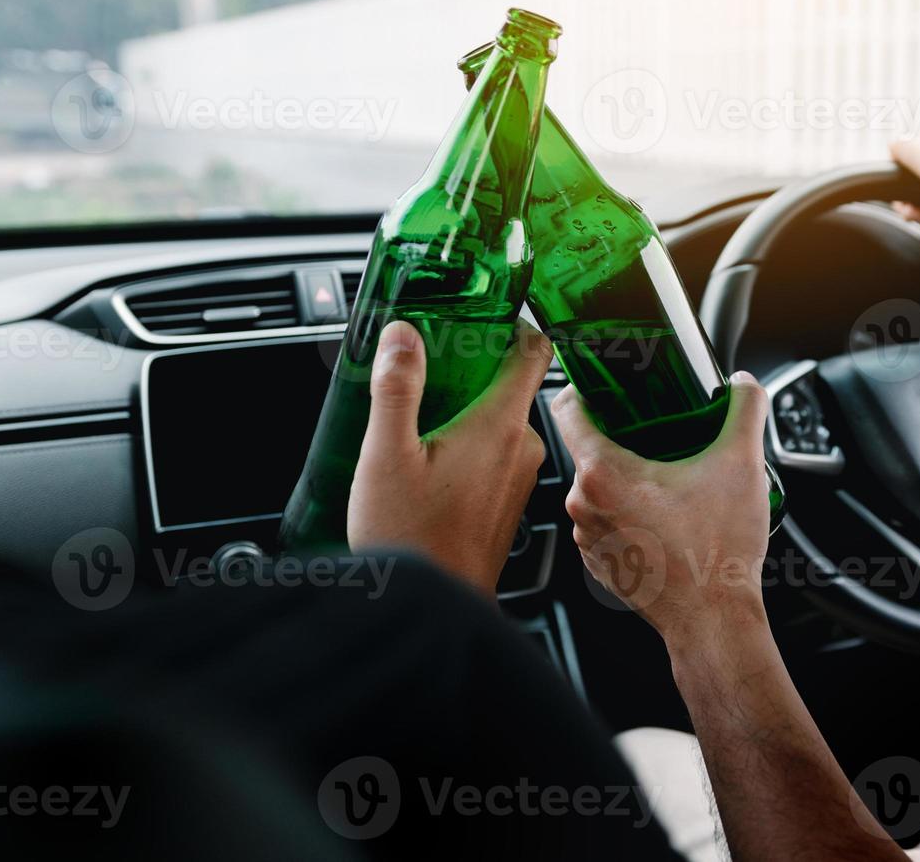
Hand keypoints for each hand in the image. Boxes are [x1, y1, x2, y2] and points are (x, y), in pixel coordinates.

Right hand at [347, 319, 551, 594]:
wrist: (431, 607)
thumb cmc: (411, 540)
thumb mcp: (386, 454)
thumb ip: (397, 387)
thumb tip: (404, 335)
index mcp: (501, 427)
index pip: (534, 352)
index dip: (515, 324)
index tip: (488, 312)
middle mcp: (523, 449)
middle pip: (510, 385)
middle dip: (473, 371)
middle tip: (431, 366)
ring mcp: (520, 478)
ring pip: (500, 423)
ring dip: (467, 412)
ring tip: (422, 418)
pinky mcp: (509, 502)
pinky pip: (496, 456)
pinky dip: (469, 446)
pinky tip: (431, 460)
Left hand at [549, 373, 771, 648]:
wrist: (714, 620)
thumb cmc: (716, 554)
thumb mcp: (741, 464)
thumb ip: (744, 409)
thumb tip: (743, 384)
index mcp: (603, 473)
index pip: (566, 407)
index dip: (585, 386)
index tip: (604, 382)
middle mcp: (584, 505)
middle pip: (589, 448)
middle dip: (623, 436)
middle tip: (660, 434)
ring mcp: (588, 537)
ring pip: (598, 487)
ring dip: (627, 478)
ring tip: (669, 479)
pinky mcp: (600, 562)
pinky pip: (605, 521)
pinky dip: (628, 513)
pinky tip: (664, 515)